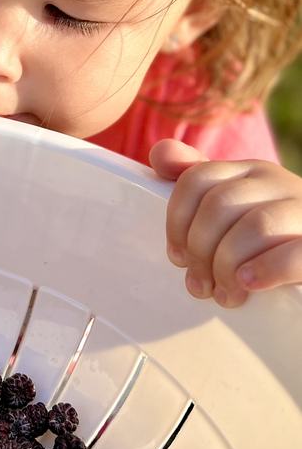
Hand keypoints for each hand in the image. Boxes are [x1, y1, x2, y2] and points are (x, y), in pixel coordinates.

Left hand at [149, 139, 301, 307]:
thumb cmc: (270, 243)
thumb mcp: (235, 209)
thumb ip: (198, 183)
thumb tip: (160, 154)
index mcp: (250, 173)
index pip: (196, 179)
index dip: (177, 222)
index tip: (178, 256)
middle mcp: (278, 183)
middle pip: (219, 205)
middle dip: (200, 251)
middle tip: (200, 285)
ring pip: (254, 227)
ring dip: (228, 266)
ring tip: (226, 294)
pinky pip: (293, 254)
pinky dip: (265, 270)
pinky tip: (250, 284)